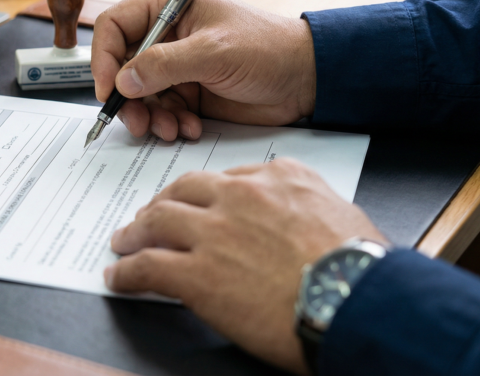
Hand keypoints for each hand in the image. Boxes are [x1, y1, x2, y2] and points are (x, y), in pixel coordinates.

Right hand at [91, 0, 316, 141]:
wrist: (304, 79)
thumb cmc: (267, 48)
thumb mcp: (213, 52)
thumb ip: (164, 65)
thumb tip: (123, 81)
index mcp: (167, 6)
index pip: (114, 26)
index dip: (103, 58)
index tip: (109, 90)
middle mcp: (165, 34)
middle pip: (120, 66)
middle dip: (128, 98)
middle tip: (138, 121)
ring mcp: (175, 64)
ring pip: (138, 94)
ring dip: (150, 116)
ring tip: (170, 129)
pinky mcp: (186, 91)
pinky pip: (160, 111)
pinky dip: (169, 124)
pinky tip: (189, 128)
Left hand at [104, 158, 385, 373]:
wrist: (356, 301)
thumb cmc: (361, 267)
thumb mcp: (340, 211)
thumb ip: (306, 202)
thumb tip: (294, 214)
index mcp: (276, 178)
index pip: (224, 178)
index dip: (201, 193)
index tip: (193, 202)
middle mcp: (239, 197)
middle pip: (182, 191)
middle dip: (160, 204)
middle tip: (148, 216)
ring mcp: (214, 234)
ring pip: (156, 222)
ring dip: (134, 234)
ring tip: (123, 243)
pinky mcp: (196, 275)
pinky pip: (147, 267)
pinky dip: (126, 272)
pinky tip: (118, 277)